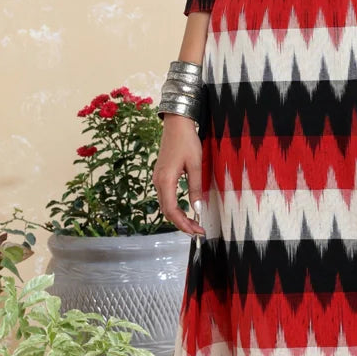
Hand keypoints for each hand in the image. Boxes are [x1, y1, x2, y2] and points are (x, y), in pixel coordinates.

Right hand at [153, 115, 205, 236]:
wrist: (176, 124)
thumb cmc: (186, 141)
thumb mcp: (195, 165)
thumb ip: (195, 188)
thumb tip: (197, 209)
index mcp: (165, 180)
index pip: (171, 211)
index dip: (183, 224)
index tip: (197, 231)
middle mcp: (158, 182)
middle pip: (167, 211)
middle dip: (182, 224)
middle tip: (198, 231)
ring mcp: (158, 179)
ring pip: (166, 205)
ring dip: (179, 217)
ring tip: (194, 224)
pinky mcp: (161, 176)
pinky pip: (166, 197)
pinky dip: (176, 207)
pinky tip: (186, 210)